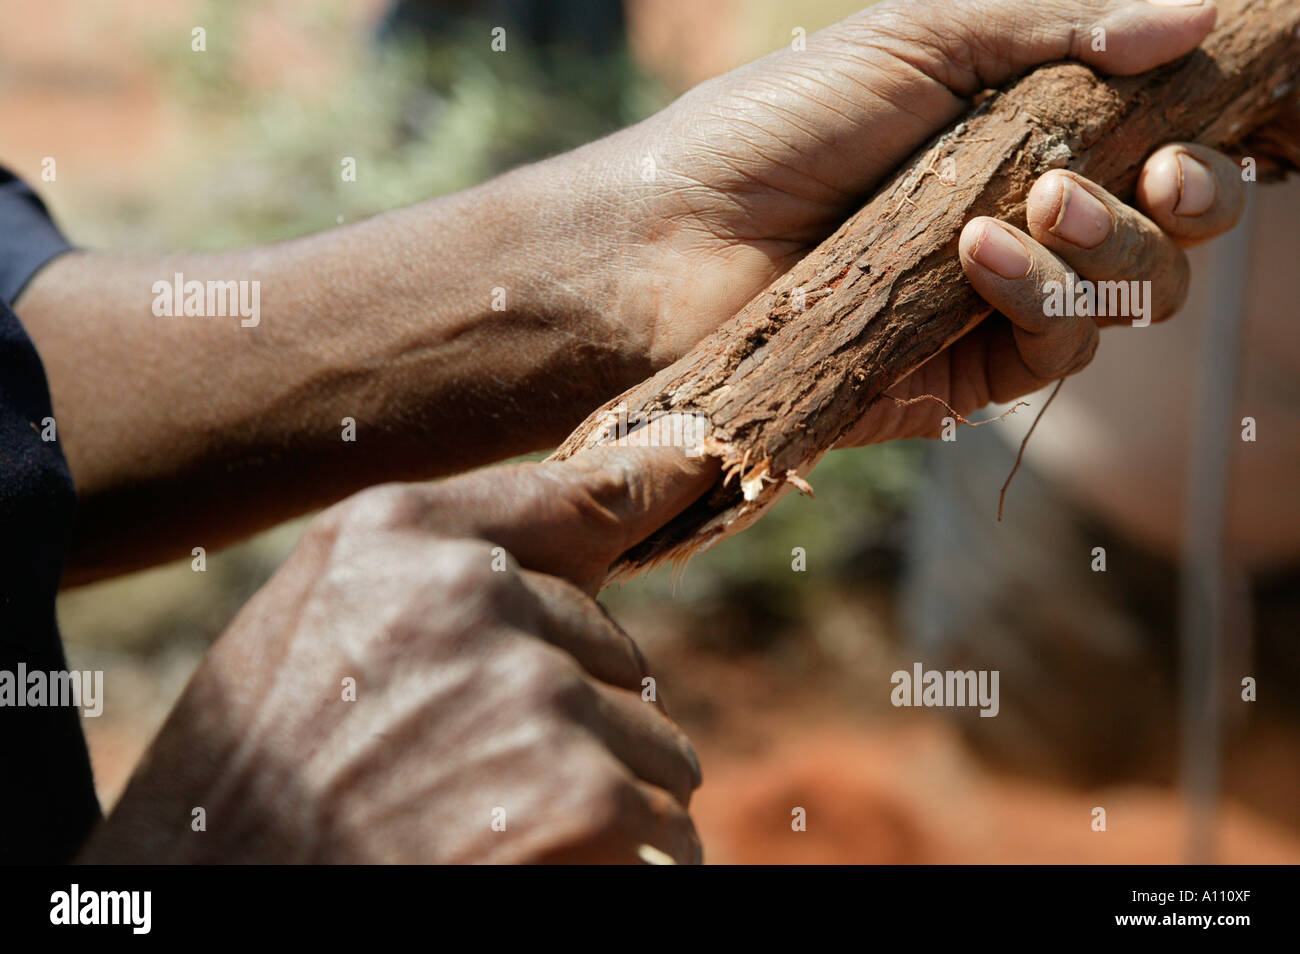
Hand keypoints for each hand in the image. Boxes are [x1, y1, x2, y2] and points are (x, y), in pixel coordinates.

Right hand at [81, 444, 717, 863]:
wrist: (211, 889)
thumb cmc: (254, 772)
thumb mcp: (317, 622)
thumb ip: (443, 560)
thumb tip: (614, 501)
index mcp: (393, 536)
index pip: (570, 497)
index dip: (648, 482)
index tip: (703, 461)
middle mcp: (467, 593)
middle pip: (612, 646)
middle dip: (571, 710)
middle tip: (467, 767)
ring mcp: (531, 691)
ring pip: (650, 739)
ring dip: (603, 789)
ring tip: (489, 824)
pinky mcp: (579, 795)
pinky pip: (664, 821)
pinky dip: (628, 859)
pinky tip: (532, 869)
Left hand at [573, 0, 1218, 368]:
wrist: (671, 240)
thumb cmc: (774, 128)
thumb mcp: (916, 43)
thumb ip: (1054, 31)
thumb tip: (1199, 18)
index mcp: (1012, 138)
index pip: (1148, 141)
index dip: (1197, 132)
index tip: (1207, 115)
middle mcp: (1017, 223)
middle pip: (1166, 229)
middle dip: (1184, 199)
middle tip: (1158, 172)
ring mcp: (991, 307)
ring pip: (1132, 296)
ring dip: (1115, 247)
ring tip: (1042, 204)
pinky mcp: (960, 380)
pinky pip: (1058, 350)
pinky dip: (1044, 299)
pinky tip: (982, 252)